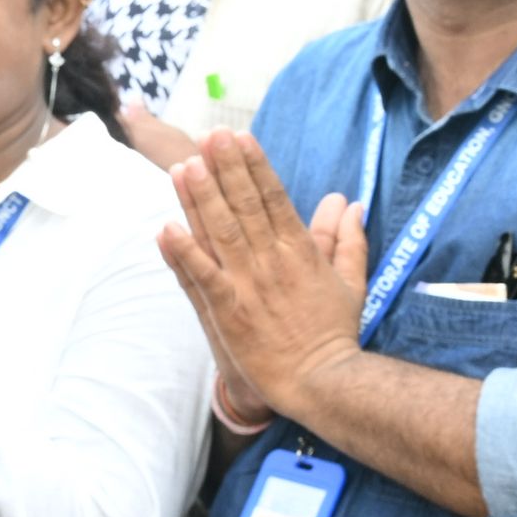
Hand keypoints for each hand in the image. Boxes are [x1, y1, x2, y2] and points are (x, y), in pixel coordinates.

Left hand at [159, 138, 368, 434]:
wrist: (322, 380)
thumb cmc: (335, 333)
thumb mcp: (351, 281)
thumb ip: (348, 239)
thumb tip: (348, 203)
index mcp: (299, 251)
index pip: (274, 198)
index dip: (254, 166)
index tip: (240, 137)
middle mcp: (271, 261)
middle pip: (244, 206)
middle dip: (226, 168)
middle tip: (210, 136)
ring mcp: (248, 286)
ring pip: (221, 233)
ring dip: (201, 199)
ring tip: (186, 166)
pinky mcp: (229, 312)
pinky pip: (202, 278)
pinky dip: (184, 253)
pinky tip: (165, 229)